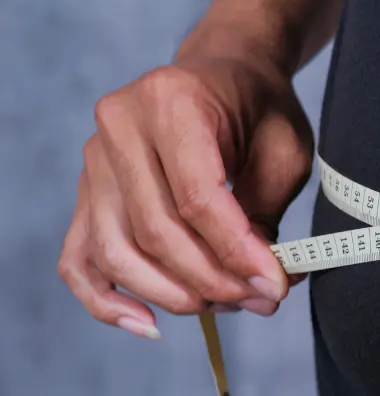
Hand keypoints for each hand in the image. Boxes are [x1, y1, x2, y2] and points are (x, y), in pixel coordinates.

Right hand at [58, 27, 313, 337]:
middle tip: (260, 299)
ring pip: (118, 252)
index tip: (275, 283)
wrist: (227, 72)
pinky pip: (80, 259)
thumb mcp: (283, 152)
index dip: (237, 250)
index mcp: (171, 102)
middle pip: (156, 230)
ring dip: (173, 294)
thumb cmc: (258, 109)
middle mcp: (119, 127)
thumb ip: (265, 215)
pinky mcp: (86, 193)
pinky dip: (105, 300)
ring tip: (225, 305)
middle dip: (213, 279)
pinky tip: (147, 323)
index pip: (197, 197)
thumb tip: (260, 283)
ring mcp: (94, 162)